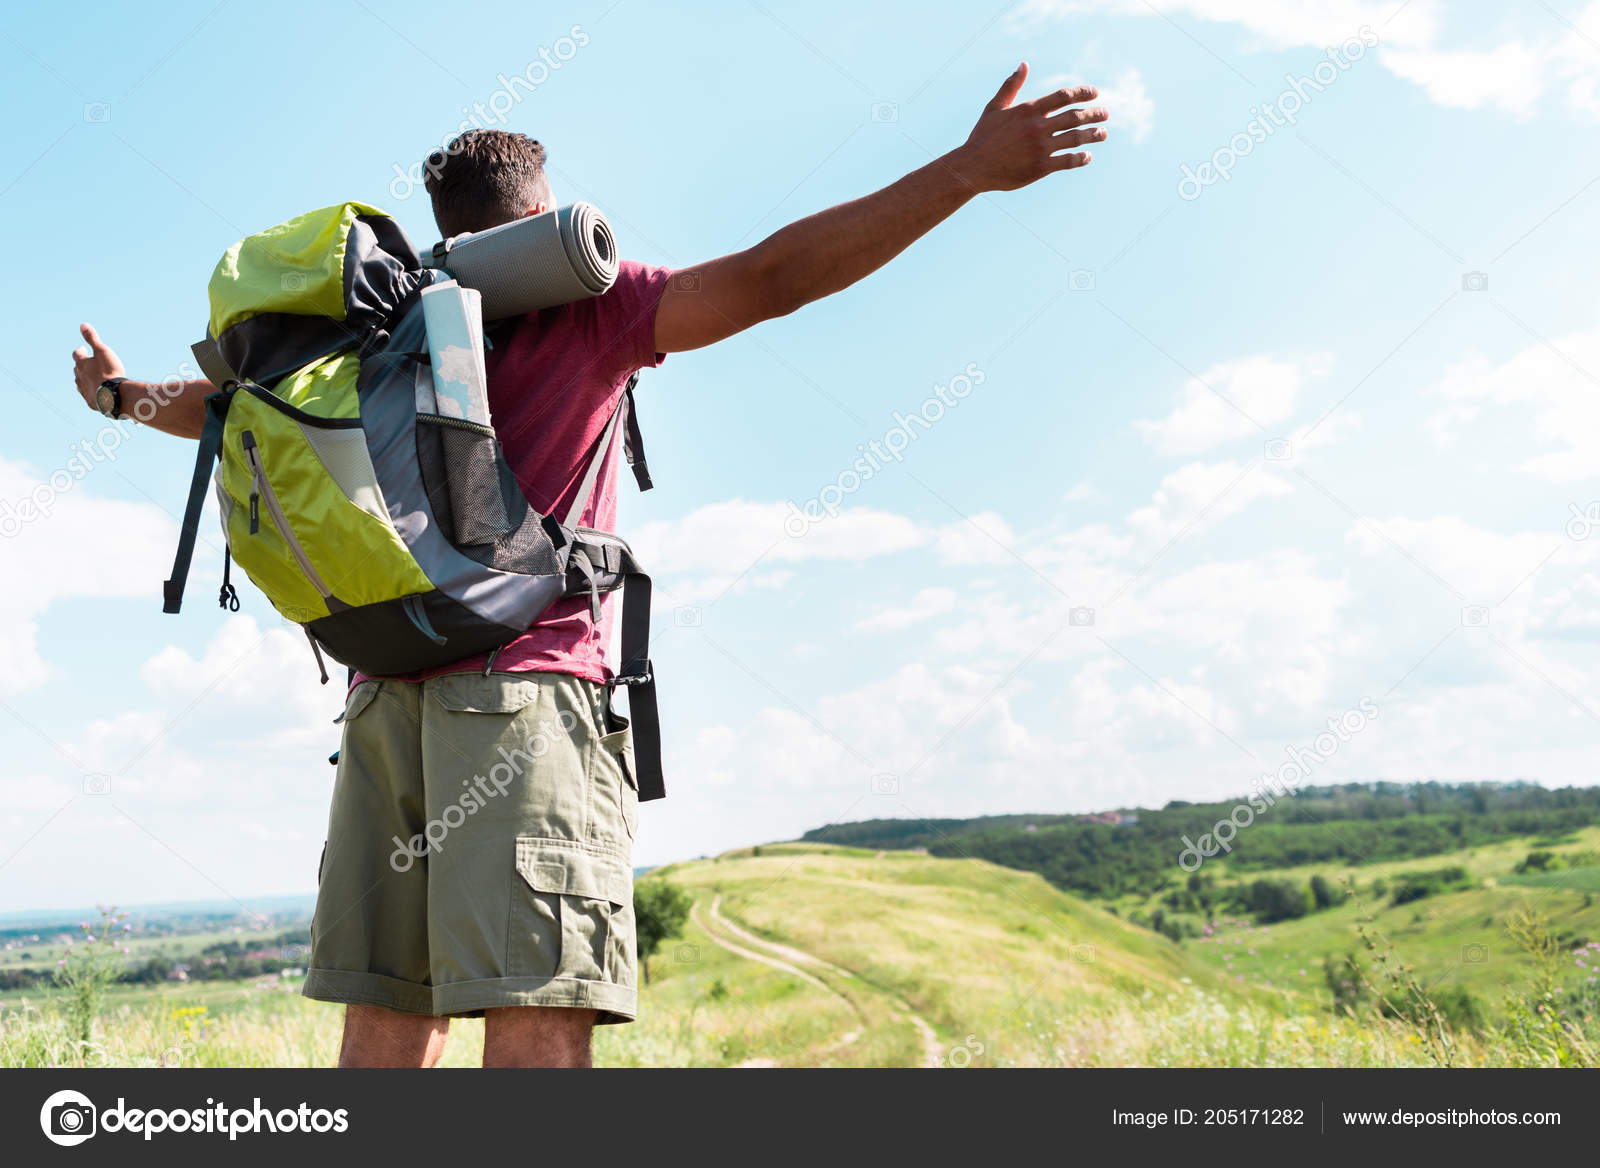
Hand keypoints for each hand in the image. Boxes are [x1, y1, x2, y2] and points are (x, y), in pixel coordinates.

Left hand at [72, 322, 124, 410]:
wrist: (115, 395)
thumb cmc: (110, 372)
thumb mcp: (102, 351)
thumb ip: (92, 338)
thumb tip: (82, 324)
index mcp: (81, 364)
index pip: (76, 354)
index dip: (80, 351)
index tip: (84, 349)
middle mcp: (79, 377)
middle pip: (77, 369)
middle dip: (82, 365)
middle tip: (89, 363)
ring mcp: (84, 390)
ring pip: (80, 383)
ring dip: (85, 379)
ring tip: (92, 378)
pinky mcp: (90, 402)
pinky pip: (88, 395)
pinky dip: (91, 392)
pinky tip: (97, 392)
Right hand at [947, 63, 1107, 192]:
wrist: (972, 167)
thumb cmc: (982, 137)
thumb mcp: (995, 108)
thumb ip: (1011, 86)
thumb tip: (1024, 65)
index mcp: (1029, 109)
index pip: (1063, 96)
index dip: (1082, 93)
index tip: (1095, 93)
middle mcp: (1038, 126)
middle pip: (1075, 116)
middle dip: (1094, 114)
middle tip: (1105, 114)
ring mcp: (1040, 147)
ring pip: (1076, 138)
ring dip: (1093, 135)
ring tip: (1103, 133)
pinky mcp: (1040, 167)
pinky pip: (1068, 161)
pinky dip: (1081, 158)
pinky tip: (1087, 156)